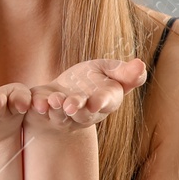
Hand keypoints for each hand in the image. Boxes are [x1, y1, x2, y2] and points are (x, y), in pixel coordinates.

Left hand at [22, 57, 148, 138]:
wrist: (63, 94)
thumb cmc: (90, 80)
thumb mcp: (108, 70)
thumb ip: (124, 72)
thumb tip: (141, 64)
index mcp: (104, 101)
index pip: (105, 102)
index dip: (101, 102)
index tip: (96, 102)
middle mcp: (84, 112)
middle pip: (82, 113)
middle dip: (77, 108)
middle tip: (71, 105)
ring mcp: (62, 115)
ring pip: (60, 115)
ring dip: (56, 108)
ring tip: (54, 100)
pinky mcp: (42, 111)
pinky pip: (40, 112)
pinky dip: (38, 106)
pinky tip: (37, 102)